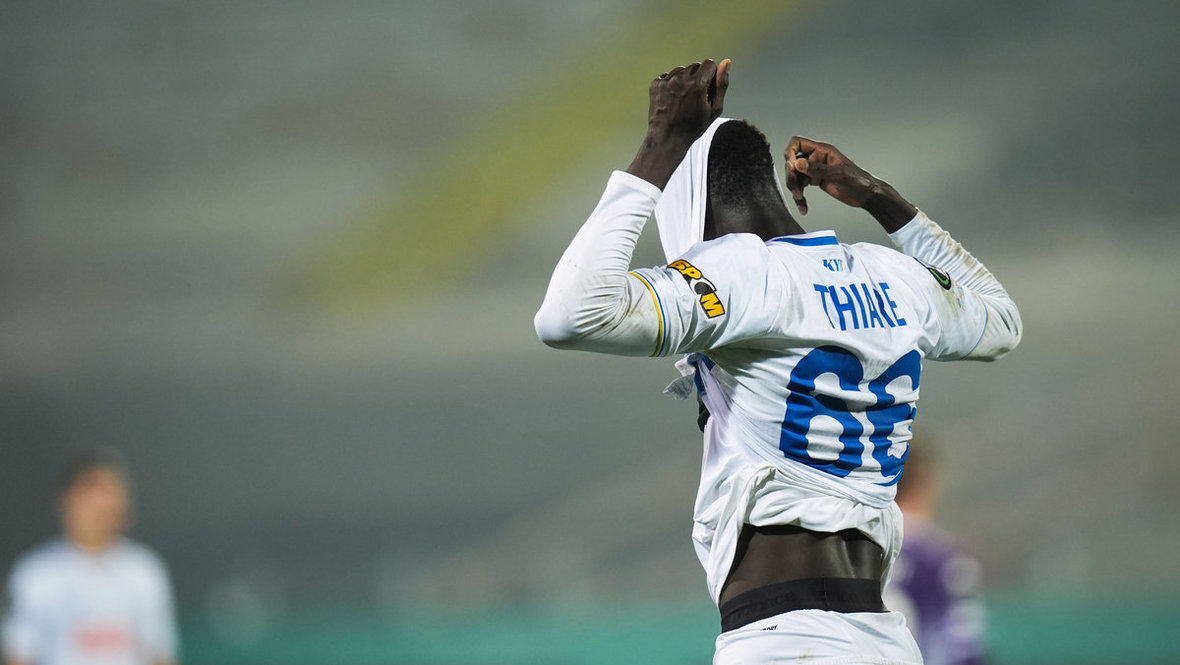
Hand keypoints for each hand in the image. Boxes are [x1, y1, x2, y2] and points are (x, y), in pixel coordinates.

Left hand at [627, 59, 729, 188]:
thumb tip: (727, 62)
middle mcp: (681, 79)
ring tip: (682, 100)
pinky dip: (671, 84)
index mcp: (697, 85)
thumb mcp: (714, 109)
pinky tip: (672, 99)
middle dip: (698, 78)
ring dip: (684, 80)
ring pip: (681, 70)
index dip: (711, 76)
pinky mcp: (656, 84)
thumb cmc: (692, 127)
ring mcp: (666, 81)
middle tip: (694, 98)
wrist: (667, 139)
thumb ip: (722, 84)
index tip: (707, 89)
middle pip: (695, 66)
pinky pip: (668, 75)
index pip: (709, 64)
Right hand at [784, 137, 916, 231]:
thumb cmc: (858, 181)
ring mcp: (815, 170)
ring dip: (795, 189)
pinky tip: (804, 207)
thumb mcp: (838, 174)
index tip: (792, 167)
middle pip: (793, 162)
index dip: (790, 153)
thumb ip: (817, 169)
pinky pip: (801, 187)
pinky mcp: (815, 181)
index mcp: (822, 150)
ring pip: (795, 176)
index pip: (797, 143)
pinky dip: (800, 198)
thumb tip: (797, 163)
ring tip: (801, 201)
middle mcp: (816, 158)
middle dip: (792, 177)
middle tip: (797, 191)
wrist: (866, 195)